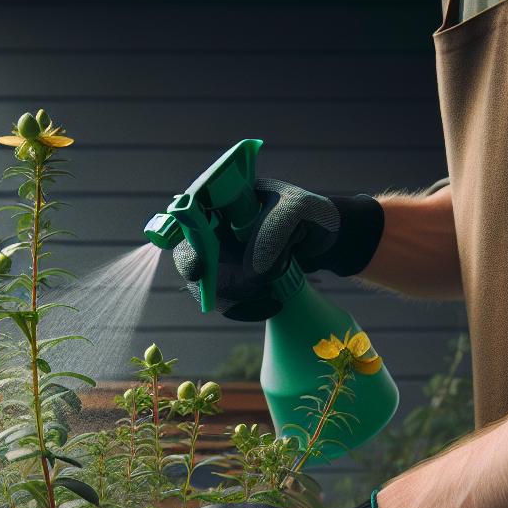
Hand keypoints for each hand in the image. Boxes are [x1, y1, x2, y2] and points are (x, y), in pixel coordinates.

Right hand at [170, 180, 382, 319]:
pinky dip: (244, 309)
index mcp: (222, 197)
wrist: (324, 238)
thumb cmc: (310, 214)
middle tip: (244, 289)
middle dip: (213, 278)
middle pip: (188, 254)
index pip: (188, 214)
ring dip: (235, 296)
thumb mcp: (297, 212)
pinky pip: (223, 300)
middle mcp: (213, 226)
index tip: (198, 268)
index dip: (183, 238)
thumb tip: (253, 269)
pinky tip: (272, 304)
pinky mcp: (230, 277)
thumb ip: (274, 232)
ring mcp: (219, 253)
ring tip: (272, 292)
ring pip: (205, 284)